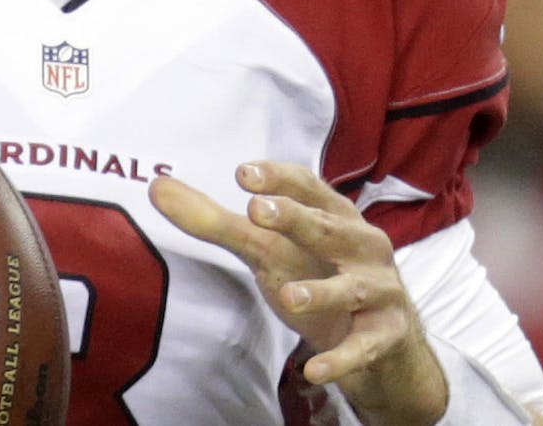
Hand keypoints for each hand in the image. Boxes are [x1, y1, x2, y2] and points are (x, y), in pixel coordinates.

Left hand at [149, 162, 447, 425]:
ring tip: (288, 297)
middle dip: (296, 219)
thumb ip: (216, 221)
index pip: (309, 187)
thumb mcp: (271, 249)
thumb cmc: (320, 276)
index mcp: (336, 216)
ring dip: (322, 292)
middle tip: (258, 210)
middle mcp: (363, 246)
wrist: (384, 340)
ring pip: (351, 288)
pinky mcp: (385, 334)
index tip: (243, 172)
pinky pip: (363, 347)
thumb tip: (157, 187)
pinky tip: (313, 371)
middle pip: (328, 229)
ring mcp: (379, 290)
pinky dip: (341, 359)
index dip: (278, 178)